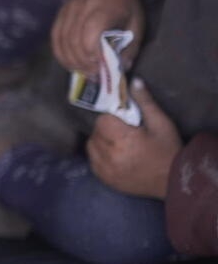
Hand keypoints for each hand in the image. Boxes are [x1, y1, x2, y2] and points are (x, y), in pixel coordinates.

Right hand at [51, 0, 143, 74]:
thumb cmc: (127, 7)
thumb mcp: (137, 26)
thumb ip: (130, 48)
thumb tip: (120, 69)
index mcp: (105, 7)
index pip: (91, 33)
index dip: (93, 53)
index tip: (102, 67)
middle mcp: (83, 6)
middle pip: (74, 40)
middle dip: (82, 62)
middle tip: (94, 75)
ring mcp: (68, 8)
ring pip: (62, 40)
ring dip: (71, 60)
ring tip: (83, 71)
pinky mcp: (60, 13)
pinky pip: (55, 37)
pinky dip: (61, 54)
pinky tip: (71, 63)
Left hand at [87, 78, 180, 198]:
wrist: (172, 181)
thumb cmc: (168, 150)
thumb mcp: (161, 124)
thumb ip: (145, 102)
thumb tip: (133, 81)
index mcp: (122, 140)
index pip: (102, 121)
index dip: (111, 118)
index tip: (123, 122)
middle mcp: (109, 155)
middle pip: (95, 133)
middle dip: (106, 130)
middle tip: (123, 132)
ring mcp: (104, 169)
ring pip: (91, 146)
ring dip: (100, 142)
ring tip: (118, 144)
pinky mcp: (104, 179)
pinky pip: (92, 161)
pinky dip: (99, 156)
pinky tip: (114, 155)